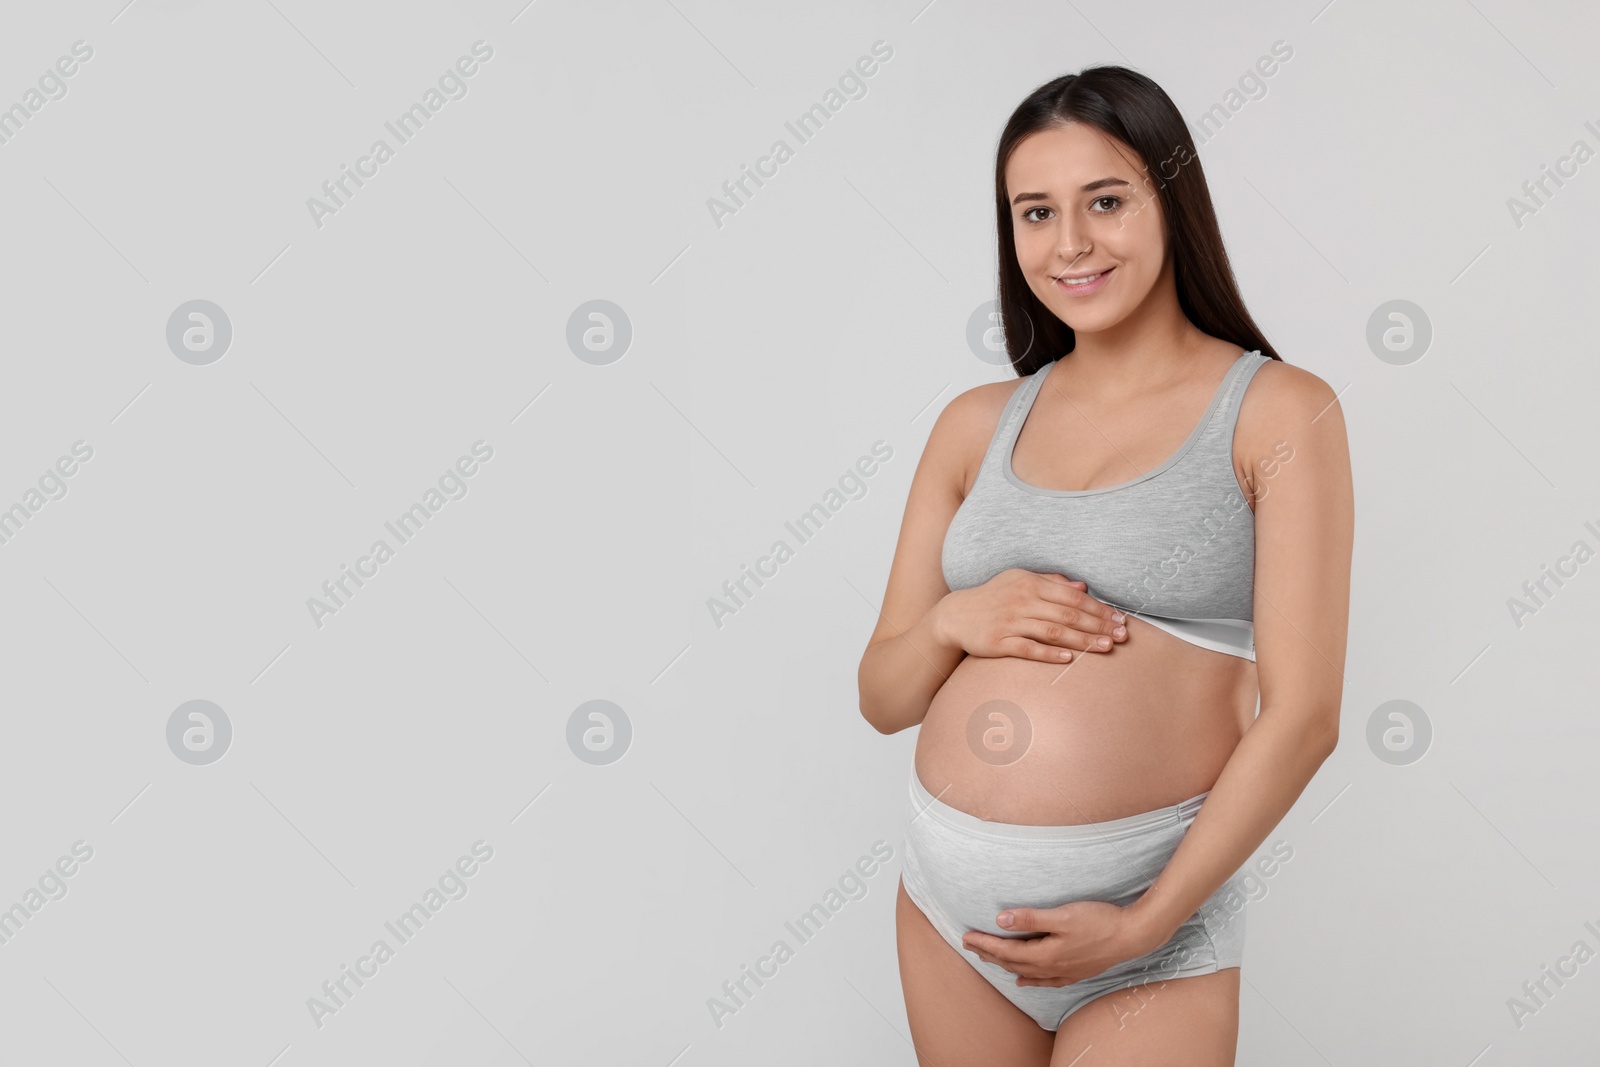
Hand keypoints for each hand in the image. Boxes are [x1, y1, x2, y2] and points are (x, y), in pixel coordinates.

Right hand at [934, 569, 1126, 662]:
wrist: (955, 615)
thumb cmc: (993, 597)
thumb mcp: (1019, 581)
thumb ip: (1051, 582)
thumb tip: (1083, 587)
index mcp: (1031, 583)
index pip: (1073, 597)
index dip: (1099, 609)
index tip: (1119, 619)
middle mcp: (1022, 600)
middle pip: (1068, 614)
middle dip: (1098, 626)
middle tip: (1121, 636)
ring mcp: (1010, 621)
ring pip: (1053, 632)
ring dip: (1083, 640)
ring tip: (1105, 648)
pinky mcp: (999, 642)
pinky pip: (1029, 649)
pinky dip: (1050, 654)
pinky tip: (1069, 658)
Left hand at [961, 899, 1163, 986]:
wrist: (1133, 935)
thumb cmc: (1099, 921)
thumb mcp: (1062, 915)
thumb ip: (1031, 919)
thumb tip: (1001, 920)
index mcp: (1046, 954)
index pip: (1006, 950)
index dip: (985, 944)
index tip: (966, 937)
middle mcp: (1052, 967)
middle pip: (1013, 963)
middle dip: (989, 954)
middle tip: (969, 946)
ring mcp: (1065, 971)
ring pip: (1027, 972)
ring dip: (1006, 965)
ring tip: (989, 960)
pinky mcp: (1077, 971)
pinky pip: (1046, 980)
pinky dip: (1031, 980)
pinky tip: (1025, 981)